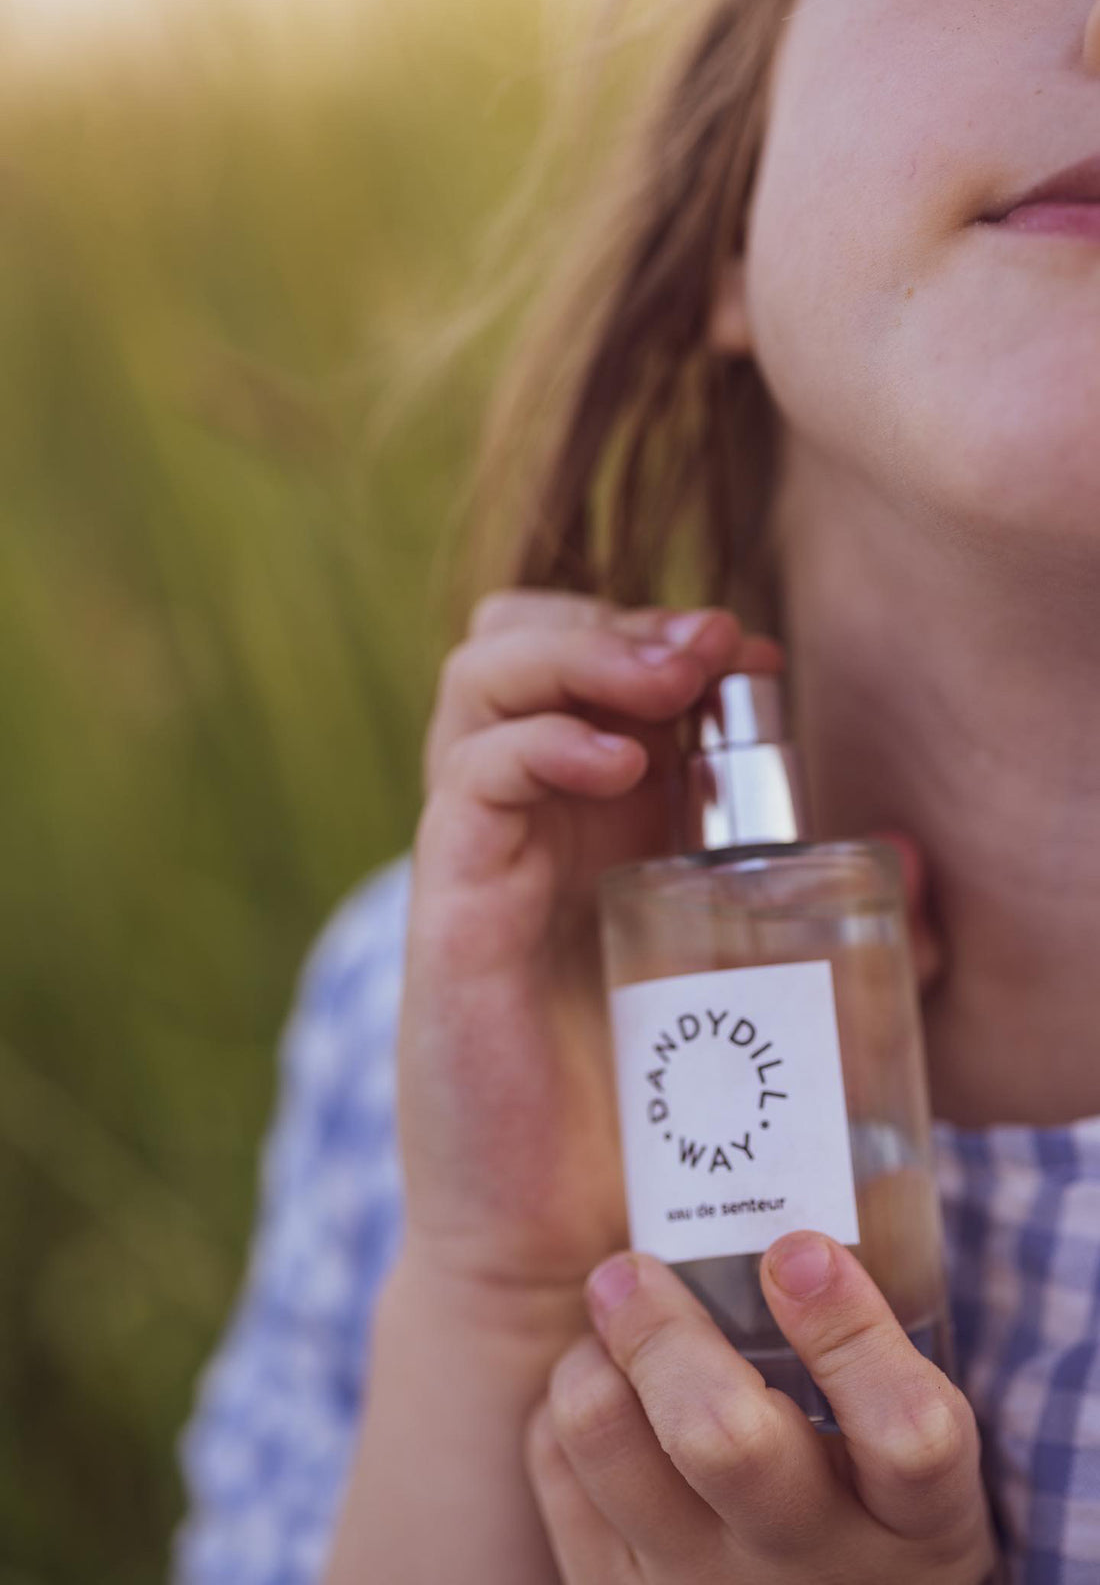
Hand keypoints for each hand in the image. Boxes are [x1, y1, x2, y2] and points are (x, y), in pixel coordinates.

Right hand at [396, 587, 779, 1314]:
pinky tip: (616, 768)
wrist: (556, 1239)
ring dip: (578, 653)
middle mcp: (527, 816)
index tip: (750, 653)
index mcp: (587, 817)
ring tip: (666, 680)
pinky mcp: (451, 906)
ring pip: (482, 682)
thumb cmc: (646, 1116)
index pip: (586, 660)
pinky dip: (540, 744)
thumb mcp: (738, 989)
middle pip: (519, 640)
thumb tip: (904, 853)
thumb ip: (808, 916)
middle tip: (703, 652)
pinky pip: (471, 780)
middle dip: (614, 620)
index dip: (658, 629)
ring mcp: (481, 853)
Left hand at [524, 1232, 998, 1582]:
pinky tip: (600, 1379)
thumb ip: (875, 1330)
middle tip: (634, 1268)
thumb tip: (870, 1159)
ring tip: (609, 1308)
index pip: (906, 1432)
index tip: (797, 1248)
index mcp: (914, 1518)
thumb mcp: (907, 1442)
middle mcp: (811, 1560)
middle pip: (725, 1439)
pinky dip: (567, 1404)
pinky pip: (558, 1473)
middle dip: (667, 1332)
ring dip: (596, 1356)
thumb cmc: (870, 1502)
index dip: (849, 1330)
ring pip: (611, 1445)